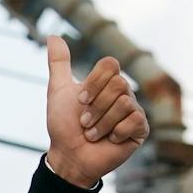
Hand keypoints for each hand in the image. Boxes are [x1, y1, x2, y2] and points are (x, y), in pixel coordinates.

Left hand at [43, 38, 147, 188]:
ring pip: (124, 103)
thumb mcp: (58, 91)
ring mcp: (133, 111)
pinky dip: (116, 132)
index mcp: (107, 82)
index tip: (80, 100)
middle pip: (119, 84)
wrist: (69, 157)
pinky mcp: (140, 130)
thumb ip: (58, 63)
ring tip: (92, 134)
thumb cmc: (63, 126)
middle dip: (96, 106)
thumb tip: (52, 35)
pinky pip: (134, 120)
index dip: (94, 83)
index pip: (110, 65)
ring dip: (101, 123)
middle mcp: (123, 93)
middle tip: (85, 122)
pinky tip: (109, 141)